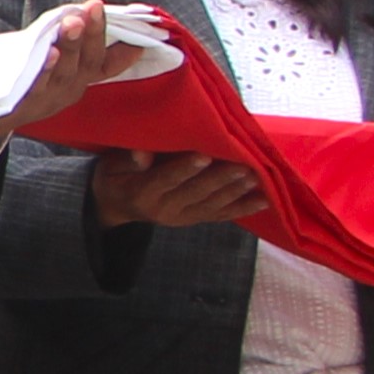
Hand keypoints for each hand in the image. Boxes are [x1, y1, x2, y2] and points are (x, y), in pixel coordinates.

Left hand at [0, 0, 131, 157]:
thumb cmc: (24, 80)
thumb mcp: (53, 61)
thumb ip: (72, 43)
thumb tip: (91, 16)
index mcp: (78, 80)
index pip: (106, 64)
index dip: (120, 48)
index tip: (135, 32)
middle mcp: (68, 91)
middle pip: (87, 63)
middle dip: (92, 34)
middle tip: (93, 7)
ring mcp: (47, 100)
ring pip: (64, 73)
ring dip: (70, 47)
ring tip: (72, 23)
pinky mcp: (23, 106)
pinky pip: (36, 87)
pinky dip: (44, 71)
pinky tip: (48, 53)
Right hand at [87, 149, 266, 229]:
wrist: (116, 207)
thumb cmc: (116, 176)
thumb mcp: (110, 166)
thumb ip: (126, 159)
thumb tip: (142, 154)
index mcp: (143, 192)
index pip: (167, 179)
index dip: (185, 168)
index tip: (204, 156)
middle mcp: (165, 208)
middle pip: (196, 192)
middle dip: (221, 179)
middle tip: (243, 166)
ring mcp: (182, 217)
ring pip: (212, 204)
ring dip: (236, 191)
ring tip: (256, 177)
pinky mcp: (195, 219)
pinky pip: (221, 215)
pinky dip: (243, 208)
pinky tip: (263, 200)